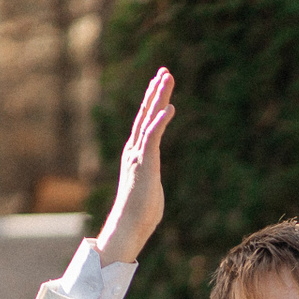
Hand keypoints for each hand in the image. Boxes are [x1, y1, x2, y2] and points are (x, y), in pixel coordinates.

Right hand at [97, 69, 175, 266]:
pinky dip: (160, 122)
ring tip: (166, 79)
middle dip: (155, 92)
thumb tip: (151, 184)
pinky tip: (169, 108)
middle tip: (164, 72)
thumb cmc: (141, 213)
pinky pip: (152, 137)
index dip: (153, 103)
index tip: (160, 85)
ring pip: (148, 120)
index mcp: (136, 154)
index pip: (145, 123)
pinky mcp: (144, 164)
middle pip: (146, 114)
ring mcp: (138, 155)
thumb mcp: (149, 188)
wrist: (129, 226)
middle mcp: (134, 150)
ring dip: (158, 98)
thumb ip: (150, 178)